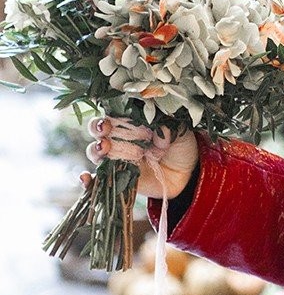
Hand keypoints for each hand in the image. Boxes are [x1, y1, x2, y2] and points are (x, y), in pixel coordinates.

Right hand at [84, 116, 198, 198]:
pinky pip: (97, 180)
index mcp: (134, 122)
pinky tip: (85, 178)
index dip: (110, 113)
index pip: (115, 113)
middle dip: (97, 128)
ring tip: (103, 149)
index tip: (113, 116)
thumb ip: (171, 128)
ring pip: (96, 152)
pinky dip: (87, 181)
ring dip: (94, 149)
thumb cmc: (181, 146)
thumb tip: (160, 134)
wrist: (187, 175)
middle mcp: (121, 138)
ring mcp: (118, 159)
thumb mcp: (182, 133)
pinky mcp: (117, 178)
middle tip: (106, 131)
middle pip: (99, 130)